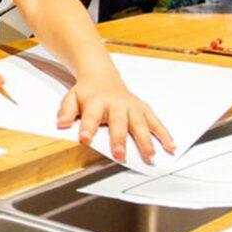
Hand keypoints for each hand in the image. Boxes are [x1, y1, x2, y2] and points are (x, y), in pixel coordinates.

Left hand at [58, 76, 173, 163]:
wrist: (101, 76)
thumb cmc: (87, 93)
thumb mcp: (71, 98)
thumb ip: (66, 111)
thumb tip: (61, 124)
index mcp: (96, 101)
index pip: (91, 116)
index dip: (88, 128)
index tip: (85, 139)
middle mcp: (116, 104)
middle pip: (118, 122)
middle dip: (119, 138)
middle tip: (120, 154)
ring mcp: (132, 107)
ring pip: (140, 123)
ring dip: (145, 139)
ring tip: (149, 154)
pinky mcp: (143, 109)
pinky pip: (155, 122)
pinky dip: (164, 134)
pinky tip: (169, 146)